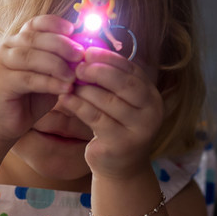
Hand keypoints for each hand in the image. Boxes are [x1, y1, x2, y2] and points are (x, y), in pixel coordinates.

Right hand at [0, 15, 81, 142]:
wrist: (2, 124)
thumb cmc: (29, 99)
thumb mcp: (49, 78)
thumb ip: (62, 64)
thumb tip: (87, 53)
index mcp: (18, 42)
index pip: (35, 24)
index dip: (54, 23)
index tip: (73, 29)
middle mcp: (6, 48)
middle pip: (35, 38)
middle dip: (61, 45)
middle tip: (80, 55)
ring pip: (30, 57)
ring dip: (56, 65)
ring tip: (74, 76)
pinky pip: (27, 79)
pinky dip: (49, 82)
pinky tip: (65, 88)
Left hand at [57, 46, 162, 179]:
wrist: (120, 166)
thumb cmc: (115, 125)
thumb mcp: (118, 101)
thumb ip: (109, 80)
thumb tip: (87, 49)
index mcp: (152, 95)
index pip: (131, 70)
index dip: (109, 58)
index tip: (87, 51)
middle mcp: (152, 112)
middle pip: (124, 84)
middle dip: (98, 71)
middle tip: (77, 65)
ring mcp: (139, 130)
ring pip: (108, 101)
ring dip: (85, 89)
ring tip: (68, 81)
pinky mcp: (121, 144)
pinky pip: (96, 119)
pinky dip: (78, 106)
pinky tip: (65, 98)